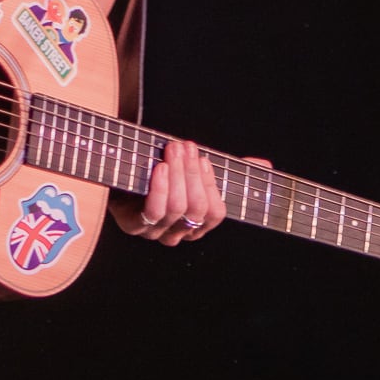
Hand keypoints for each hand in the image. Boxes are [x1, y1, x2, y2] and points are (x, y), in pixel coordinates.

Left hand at [115, 141, 260, 246]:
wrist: (114, 171)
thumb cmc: (158, 171)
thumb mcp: (194, 169)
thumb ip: (230, 169)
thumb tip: (265, 164)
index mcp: (196, 224)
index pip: (216, 213)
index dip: (212, 186)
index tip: (204, 159)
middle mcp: (178, 233)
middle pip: (196, 209)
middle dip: (193, 175)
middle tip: (185, 146)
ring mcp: (155, 231)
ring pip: (177, 208)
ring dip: (177, 175)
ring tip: (172, 150)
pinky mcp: (133, 225)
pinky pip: (153, 212)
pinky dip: (159, 188)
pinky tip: (160, 169)